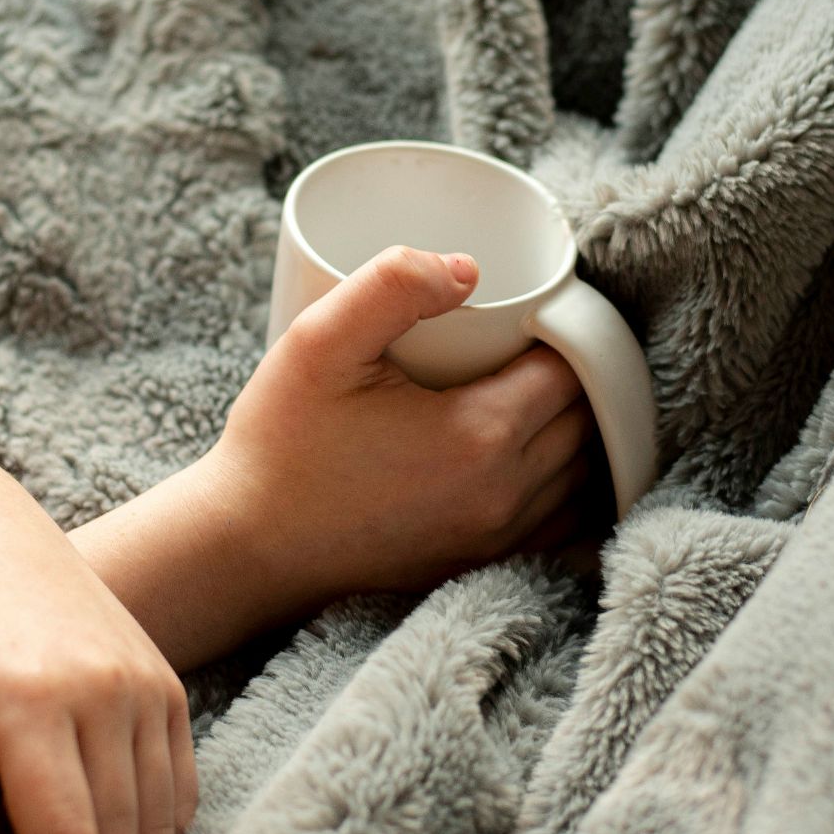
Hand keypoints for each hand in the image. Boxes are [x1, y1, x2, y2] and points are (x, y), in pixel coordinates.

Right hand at [196, 245, 595, 602]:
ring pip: (581, 473)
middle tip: (534, 339)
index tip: (537, 309)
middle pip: (586, 420)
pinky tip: (535, 453)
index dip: (566, 329)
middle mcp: (503, 495)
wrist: (247, 547)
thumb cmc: (279, 445)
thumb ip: (390, 284)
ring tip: (535, 387)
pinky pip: (560, 522)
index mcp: (480, 436)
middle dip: (574, 374)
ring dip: (573, 428)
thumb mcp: (319, 343)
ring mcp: (496, 539)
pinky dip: (563, 484)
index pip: (572, 369)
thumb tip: (468, 268)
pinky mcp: (481, 564)